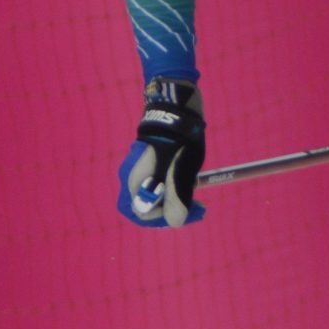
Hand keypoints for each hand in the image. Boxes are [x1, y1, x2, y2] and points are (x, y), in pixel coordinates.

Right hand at [117, 78, 206, 228]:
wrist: (177, 107)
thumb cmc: (179, 139)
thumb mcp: (182, 170)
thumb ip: (177, 197)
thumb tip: (175, 221)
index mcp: (135, 180)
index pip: (143, 213)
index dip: (166, 218)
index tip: (192, 211)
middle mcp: (132, 176)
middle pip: (149, 206)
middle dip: (172, 210)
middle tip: (197, 206)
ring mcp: (139, 168)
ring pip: (155, 195)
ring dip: (174, 199)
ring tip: (195, 190)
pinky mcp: (149, 161)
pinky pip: (158, 182)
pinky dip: (172, 186)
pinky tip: (188, 179)